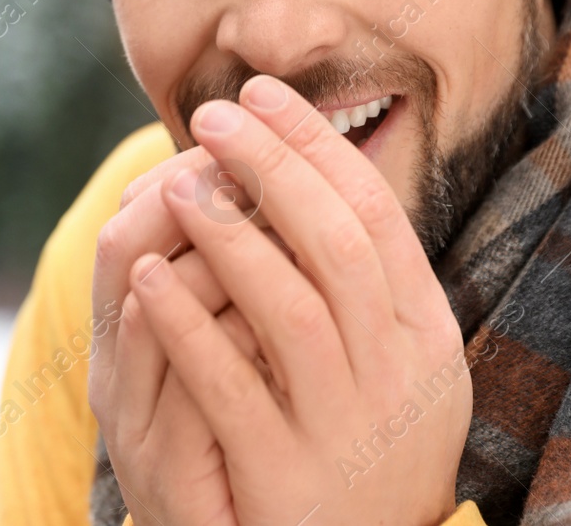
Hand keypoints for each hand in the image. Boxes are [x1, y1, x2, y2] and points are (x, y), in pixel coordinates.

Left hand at [125, 75, 470, 525]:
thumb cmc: (361, 444)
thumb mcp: (388, 361)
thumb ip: (360, 281)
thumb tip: (306, 167)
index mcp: (423, 333)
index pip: (376, 214)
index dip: (316, 146)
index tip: (262, 95)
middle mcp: (397, 374)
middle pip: (335, 242)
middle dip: (271, 167)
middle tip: (212, 116)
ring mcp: (346, 427)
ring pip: (288, 306)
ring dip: (226, 234)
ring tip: (174, 184)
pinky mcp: (285, 474)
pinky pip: (230, 385)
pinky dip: (185, 325)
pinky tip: (146, 281)